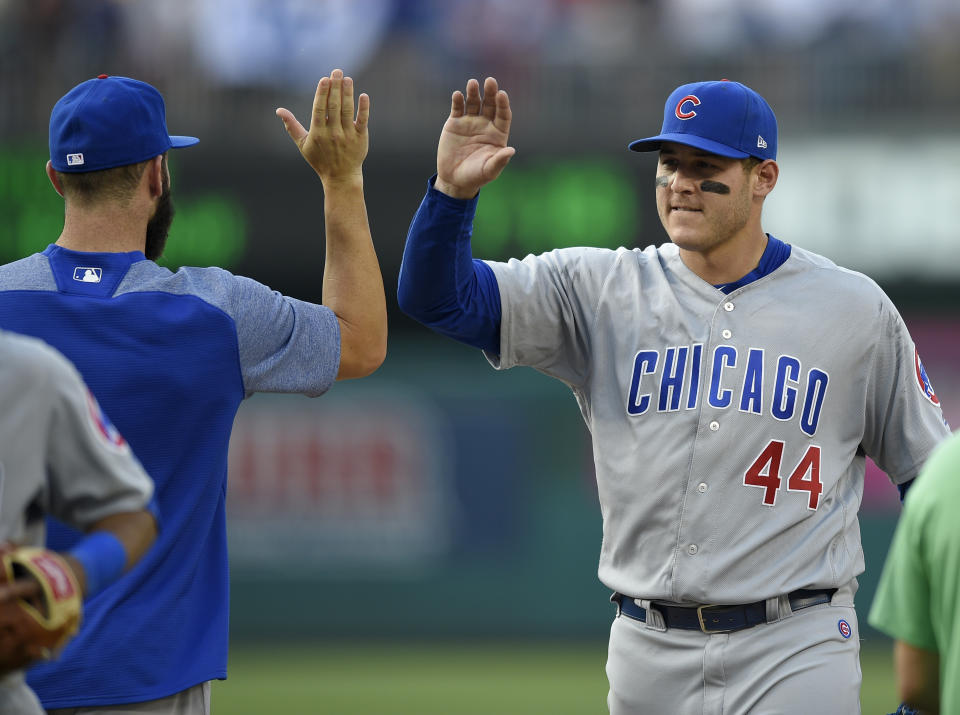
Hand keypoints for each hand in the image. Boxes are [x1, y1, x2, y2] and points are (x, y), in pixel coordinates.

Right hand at [276, 69, 369, 186]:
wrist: (341, 177)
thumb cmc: (320, 160)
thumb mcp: (303, 144)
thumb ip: (292, 126)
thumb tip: (279, 111)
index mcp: (318, 133)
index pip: (319, 109)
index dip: (322, 93)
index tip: (324, 79)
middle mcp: (333, 133)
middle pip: (334, 106)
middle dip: (335, 87)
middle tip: (337, 71)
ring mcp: (347, 135)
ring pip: (348, 111)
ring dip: (348, 93)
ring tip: (347, 79)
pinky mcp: (360, 138)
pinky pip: (363, 120)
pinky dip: (363, 108)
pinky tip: (363, 96)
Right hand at [435, 77, 515, 198]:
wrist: (455, 179)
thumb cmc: (476, 176)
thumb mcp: (489, 170)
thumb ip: (499, 160)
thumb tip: (511, 150)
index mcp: (497, 134)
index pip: (503, 115)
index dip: (503, 104)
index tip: (502, 94)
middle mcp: (485, 125)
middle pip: (490, 104)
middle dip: (490, 93)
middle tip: (490, 81)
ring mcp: (470, 122)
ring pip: (473, 103)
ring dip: (473, 92)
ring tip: (472, 83)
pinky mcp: (455, 123)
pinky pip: (457, 108)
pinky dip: (458, 101)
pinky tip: (458, 95)